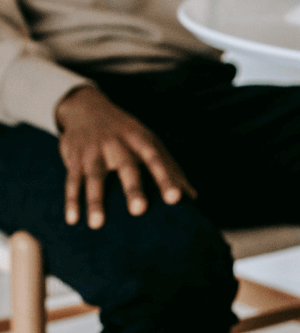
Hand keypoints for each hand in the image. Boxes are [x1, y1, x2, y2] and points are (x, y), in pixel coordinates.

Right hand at [54, 86, 196, 228]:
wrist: (87, 108)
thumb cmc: (128, 133)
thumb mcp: (150, 142)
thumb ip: (171, 168)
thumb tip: (193, 197)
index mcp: (141, 140)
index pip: (157, 159)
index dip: (166, 178)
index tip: (176, 198)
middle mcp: (118, 144)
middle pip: (127, 167)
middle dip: (133, 188)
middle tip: (139, 210)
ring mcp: (94, 151)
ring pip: (94, 176)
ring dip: (95, 200)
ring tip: (97, 225)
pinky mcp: (74, 158)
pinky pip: (72, 180)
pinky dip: (71, 200)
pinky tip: (73, 220)